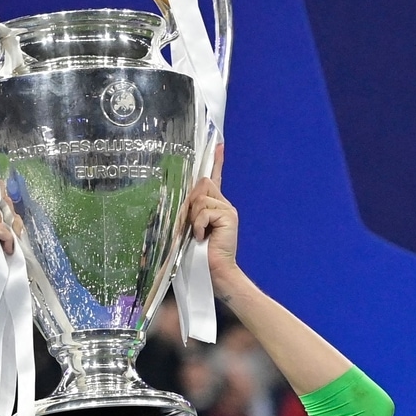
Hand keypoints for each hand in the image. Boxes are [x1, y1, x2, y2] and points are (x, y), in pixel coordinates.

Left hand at [186, 145, 239, 277]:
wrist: (213, 270)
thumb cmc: (198, 252)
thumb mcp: (191, 226)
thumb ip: (191, 210)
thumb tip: (187, 197)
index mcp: (215, 205)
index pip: (214, 178)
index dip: (216, 161)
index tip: (219, 144)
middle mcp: (224, 204)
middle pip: (202, 183)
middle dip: (191, 202)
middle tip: (193, 225)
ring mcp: (228, 209)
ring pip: (201, 197)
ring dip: (194, 217)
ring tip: (199, 234)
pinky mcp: (228, 216)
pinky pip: (204, 210)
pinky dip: (199, 225)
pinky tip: (203, 237)